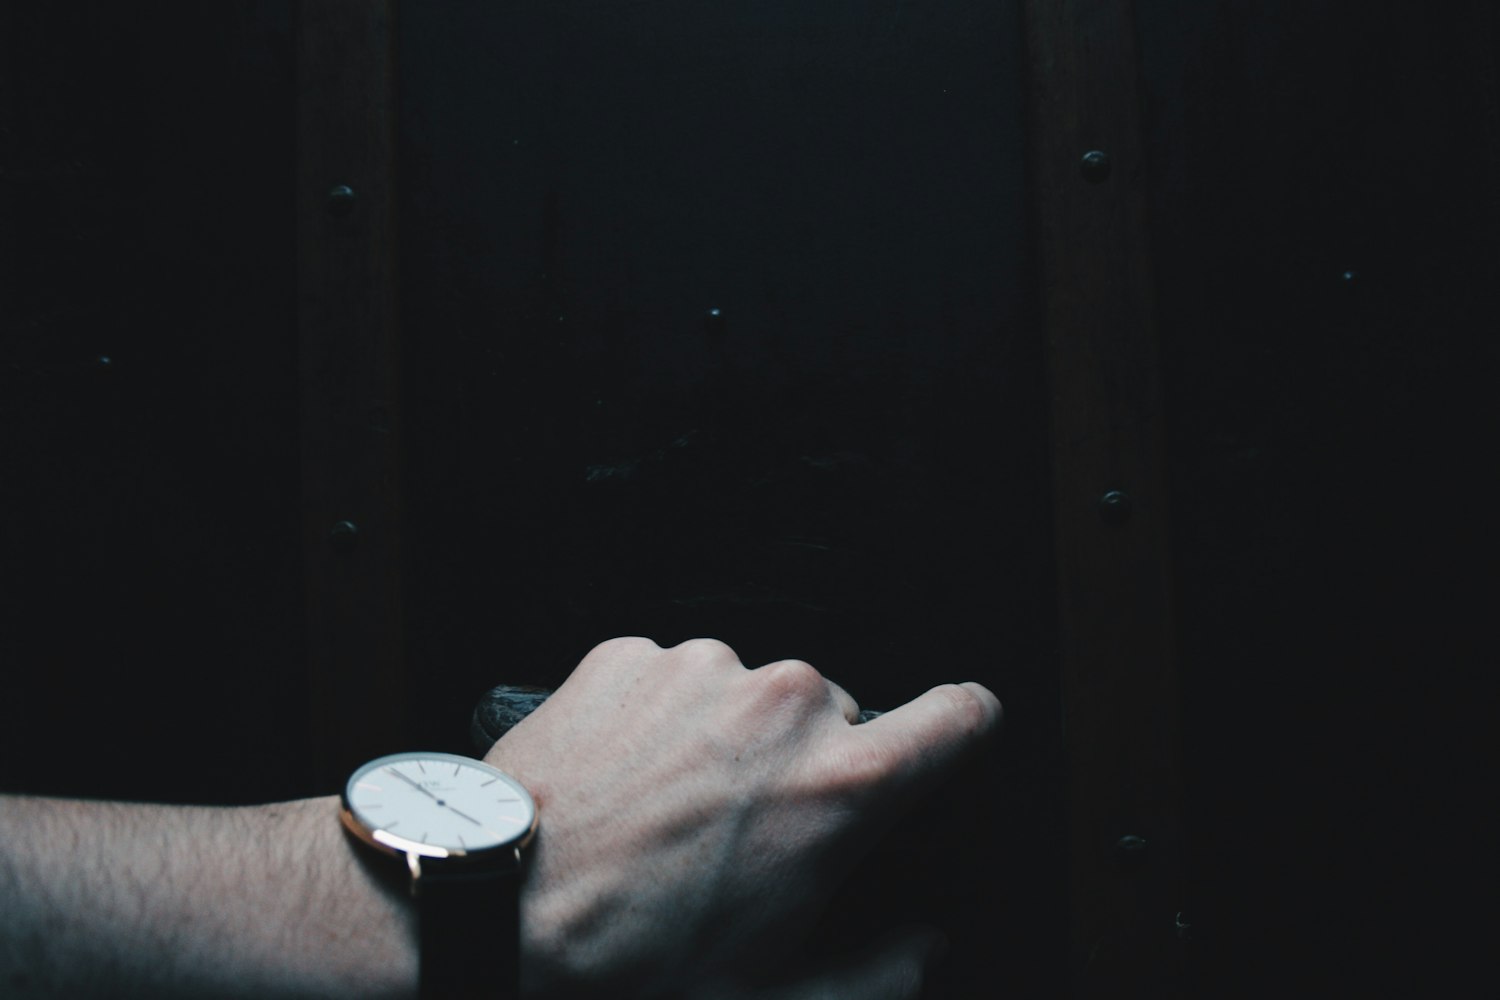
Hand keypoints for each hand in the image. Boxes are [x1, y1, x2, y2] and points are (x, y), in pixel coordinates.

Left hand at [484, 637, 1001, 998]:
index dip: (961, 727)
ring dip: (727, 738)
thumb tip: (930, 935)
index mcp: (841, 784)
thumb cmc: (630, 955)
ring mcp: (704, 668)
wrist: (495, 906)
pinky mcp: (634, 651)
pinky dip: (661, 718)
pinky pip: (676, 677)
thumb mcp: (782, 985)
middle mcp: (784, 705)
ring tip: (667, 808)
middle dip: (803, 762)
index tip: (947, 734)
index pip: (959, 715)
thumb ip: (888, 961)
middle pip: (835, 714)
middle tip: (741, 827)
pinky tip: (625, 778)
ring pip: (750, 694)